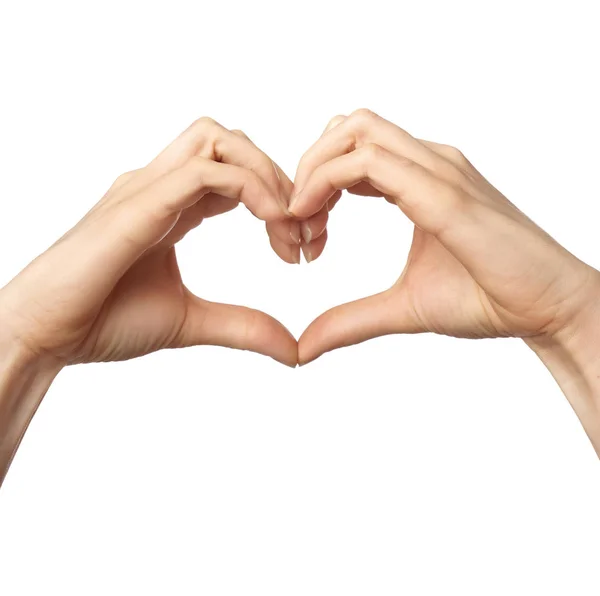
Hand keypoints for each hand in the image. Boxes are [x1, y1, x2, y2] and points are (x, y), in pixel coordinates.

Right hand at [0, 118, 296, 366]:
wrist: (45, 334)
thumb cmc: (103, 320)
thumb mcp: (191, 321)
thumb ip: (243, 327)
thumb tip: (293, 351)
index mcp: (171, 204)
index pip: (234, 173)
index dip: (277, 199)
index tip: (301, 245)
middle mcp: (159, 186)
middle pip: (231, 142)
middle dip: (278, 177)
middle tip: (304, 230)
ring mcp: (146, 189)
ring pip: (218, 140)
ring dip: (265, 174)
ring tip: (288, 222)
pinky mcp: (137, 203)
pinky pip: (202, 171)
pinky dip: (248, 186)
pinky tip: (271, 221)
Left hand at [289, 109, 599, 364]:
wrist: (546, 308)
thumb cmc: (485, 298)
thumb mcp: (401, 307)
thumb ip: (350, 320)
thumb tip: (303, 347)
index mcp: (419, 180)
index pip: (351, 150)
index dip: (313, 182)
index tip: (302, 231)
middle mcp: (428, 163)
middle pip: (347, 127)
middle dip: (307, 166)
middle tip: (295, 221)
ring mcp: (439, 171)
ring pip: (355, 131)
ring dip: (313, 171)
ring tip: (302, 222)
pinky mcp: (445, 193)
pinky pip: (372, 163)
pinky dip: (328, 182)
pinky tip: (315, 222)